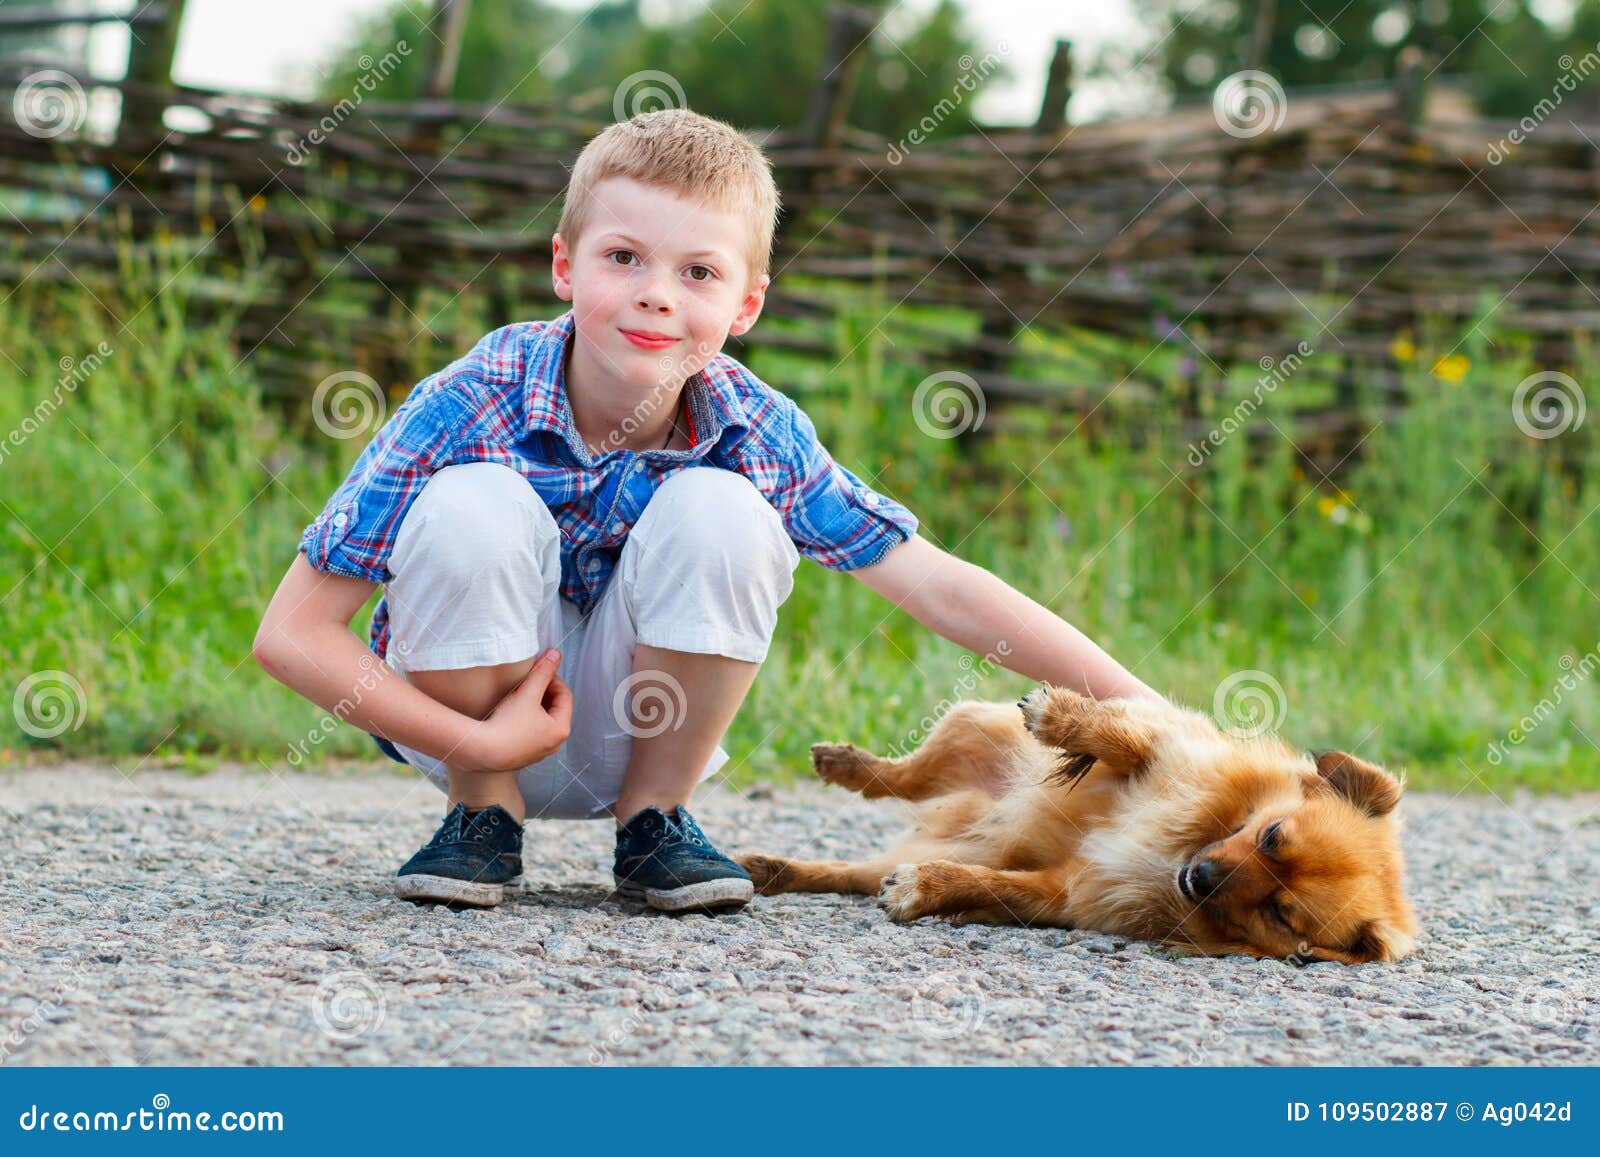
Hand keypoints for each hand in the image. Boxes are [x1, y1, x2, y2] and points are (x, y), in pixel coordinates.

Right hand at [462, 649, 572, 772]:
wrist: (481, 751)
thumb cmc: (506, 724)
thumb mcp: (528, 692)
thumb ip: (543, 672)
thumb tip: (556, 655)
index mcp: (561, 729)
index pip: (565, 696)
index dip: (553, 678)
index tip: (540, 670)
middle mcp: (553, 744)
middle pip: (555, 709)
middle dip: (544, 691)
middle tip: (530, 680)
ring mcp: (538, 752)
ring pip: (542, 720)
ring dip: (535, 704)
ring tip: (520, 694)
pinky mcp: (522, 755)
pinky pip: (531, 731)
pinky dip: (526, 719)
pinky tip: (512, 712)